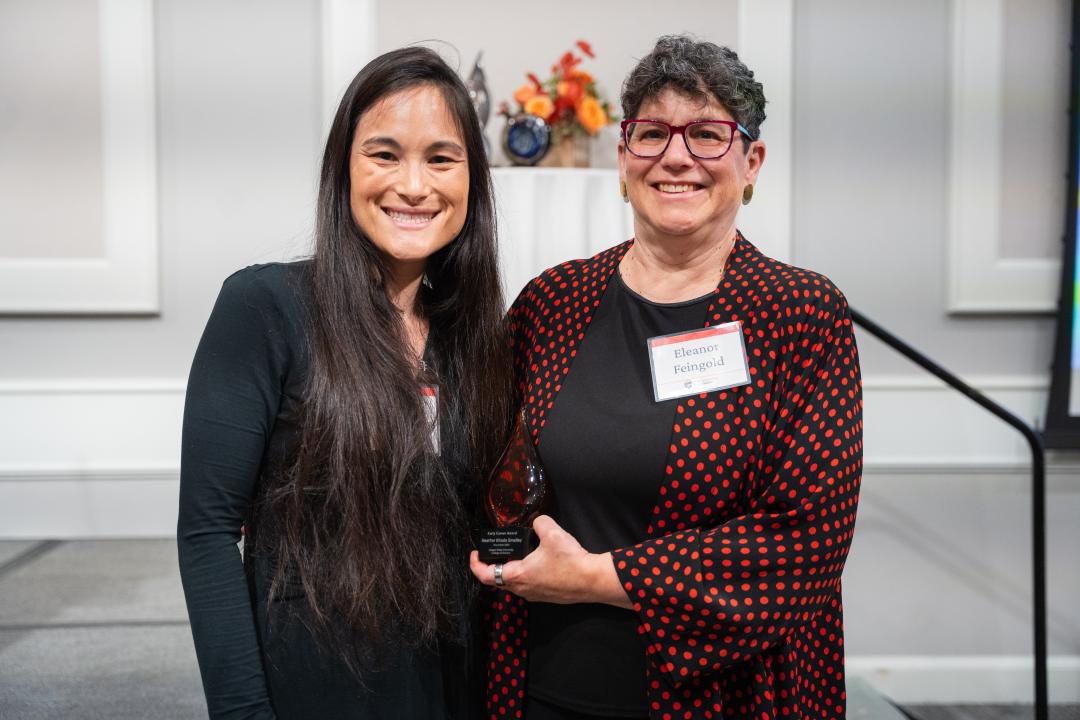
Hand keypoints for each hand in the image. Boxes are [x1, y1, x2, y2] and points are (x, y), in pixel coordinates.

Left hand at [469, 515, 631, 607]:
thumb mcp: (552, 532)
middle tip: (494, 553)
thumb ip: (539, 522)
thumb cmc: (571, 561)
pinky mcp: (547, 596)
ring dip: (510, 571)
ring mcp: (535, 595)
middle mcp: (523, 589)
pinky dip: (525, 575)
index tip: (475, 554)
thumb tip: (538, 522)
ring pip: (514, 584)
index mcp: (517, 575)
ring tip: (516, 555)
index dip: (475, 564)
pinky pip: (528, 585)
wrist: (593, 580)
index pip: (485, 575)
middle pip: (498, 581)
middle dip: (492, 566)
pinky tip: (536, 563)